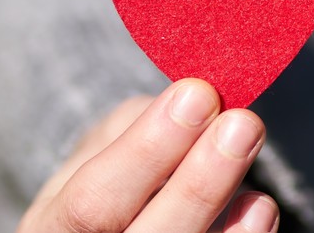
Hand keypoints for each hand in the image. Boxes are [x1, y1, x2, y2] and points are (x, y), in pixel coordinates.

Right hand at [17, 79, 280, 232]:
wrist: (113, 224)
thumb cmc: (107, 174)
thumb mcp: (100, 146)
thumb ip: (138, 125)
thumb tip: (195, 101)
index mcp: (54, 229)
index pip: (92, 202)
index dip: (146, 151)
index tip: (197, 94)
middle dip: (198, 181)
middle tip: (241, 123)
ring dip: (224, 201)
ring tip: (252, 148)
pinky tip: (260, 206)